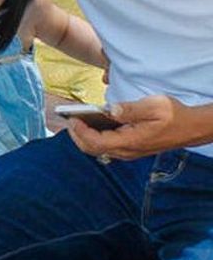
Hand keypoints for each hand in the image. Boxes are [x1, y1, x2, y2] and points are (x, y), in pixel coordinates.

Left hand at [69, 95, 195, 160]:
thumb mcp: (155, 106)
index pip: (96, 142)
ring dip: (84, 138)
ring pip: (98, 150)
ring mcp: (127, 152)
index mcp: (129, 141)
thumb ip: (131, 109)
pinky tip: (91, 126)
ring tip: (75, 123)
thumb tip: (111, 110)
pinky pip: (106, 147)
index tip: (72, 119)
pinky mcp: (129, 149)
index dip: (81, 132)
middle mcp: (125, 151)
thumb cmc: (174, 115)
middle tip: (68, 121)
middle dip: (77, 136)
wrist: (190, 128)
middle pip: (92, 149)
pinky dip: (94, 138)